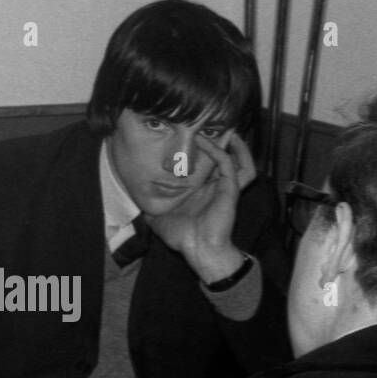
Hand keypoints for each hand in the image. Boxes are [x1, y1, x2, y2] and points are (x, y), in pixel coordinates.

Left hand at [146, 133, 255, 283]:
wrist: (199, 250)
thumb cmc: (182, 237)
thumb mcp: (159, 219)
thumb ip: (151, 208)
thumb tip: (136, 203)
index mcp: (203, 192)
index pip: (209, 168)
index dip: (205, 153)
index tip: (191, 136)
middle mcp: (216, 188)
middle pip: (231, 161)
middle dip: (227, 144)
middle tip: (213, 127)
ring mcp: (224, 188)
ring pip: (239, 161)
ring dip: (234, 145)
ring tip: (225, 128)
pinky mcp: (229, 190)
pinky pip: (227, 165)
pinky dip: (218, 151)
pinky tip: (205, 140)